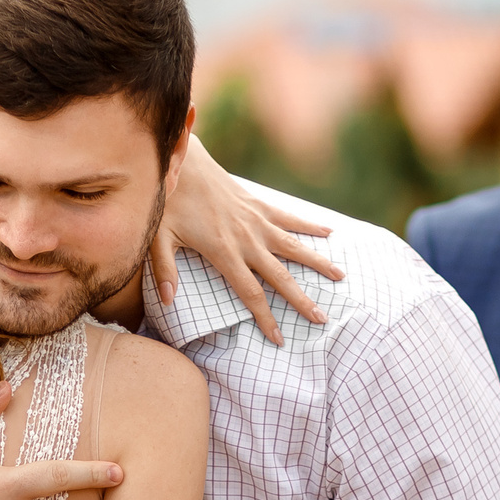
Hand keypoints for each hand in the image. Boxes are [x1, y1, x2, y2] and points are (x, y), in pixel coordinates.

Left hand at [152, 133, 343, 344]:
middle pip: (281, 276)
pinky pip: (289, 217)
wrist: (183, 161)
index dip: (266, 318)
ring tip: (340, 276)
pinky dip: (310, 225)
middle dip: (302, 300)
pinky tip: (329, 232)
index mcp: (224, 251)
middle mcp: (247, 239)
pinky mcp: (259, 205)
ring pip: (294, 246)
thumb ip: (164, 271)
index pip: (251, 293)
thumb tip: (167, 302)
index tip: (280, 338)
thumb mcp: (159, 238)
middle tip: (322, 319)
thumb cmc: (168, 201)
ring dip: (318, 262)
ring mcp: (256, 220)